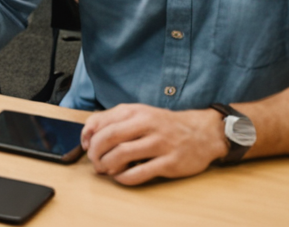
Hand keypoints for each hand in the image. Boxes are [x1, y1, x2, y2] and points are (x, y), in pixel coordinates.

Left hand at [81, 104, 227, 184]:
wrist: (203, 133)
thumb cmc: (164, 125)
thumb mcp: (139, 114)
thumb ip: (113, 120)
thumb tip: (88, 136)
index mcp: (136, 111)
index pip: (101, 122)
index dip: (87, 137)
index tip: (85, 147)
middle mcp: (147, 125)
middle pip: (108, 138)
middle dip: (95, 153)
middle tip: (95, 162)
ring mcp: (160, 144)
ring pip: (122, 155)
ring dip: (107, 165)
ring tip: (106, 170)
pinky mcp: (170, 163)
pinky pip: (140, 172)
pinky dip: (124, 177)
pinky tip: (121, 177)